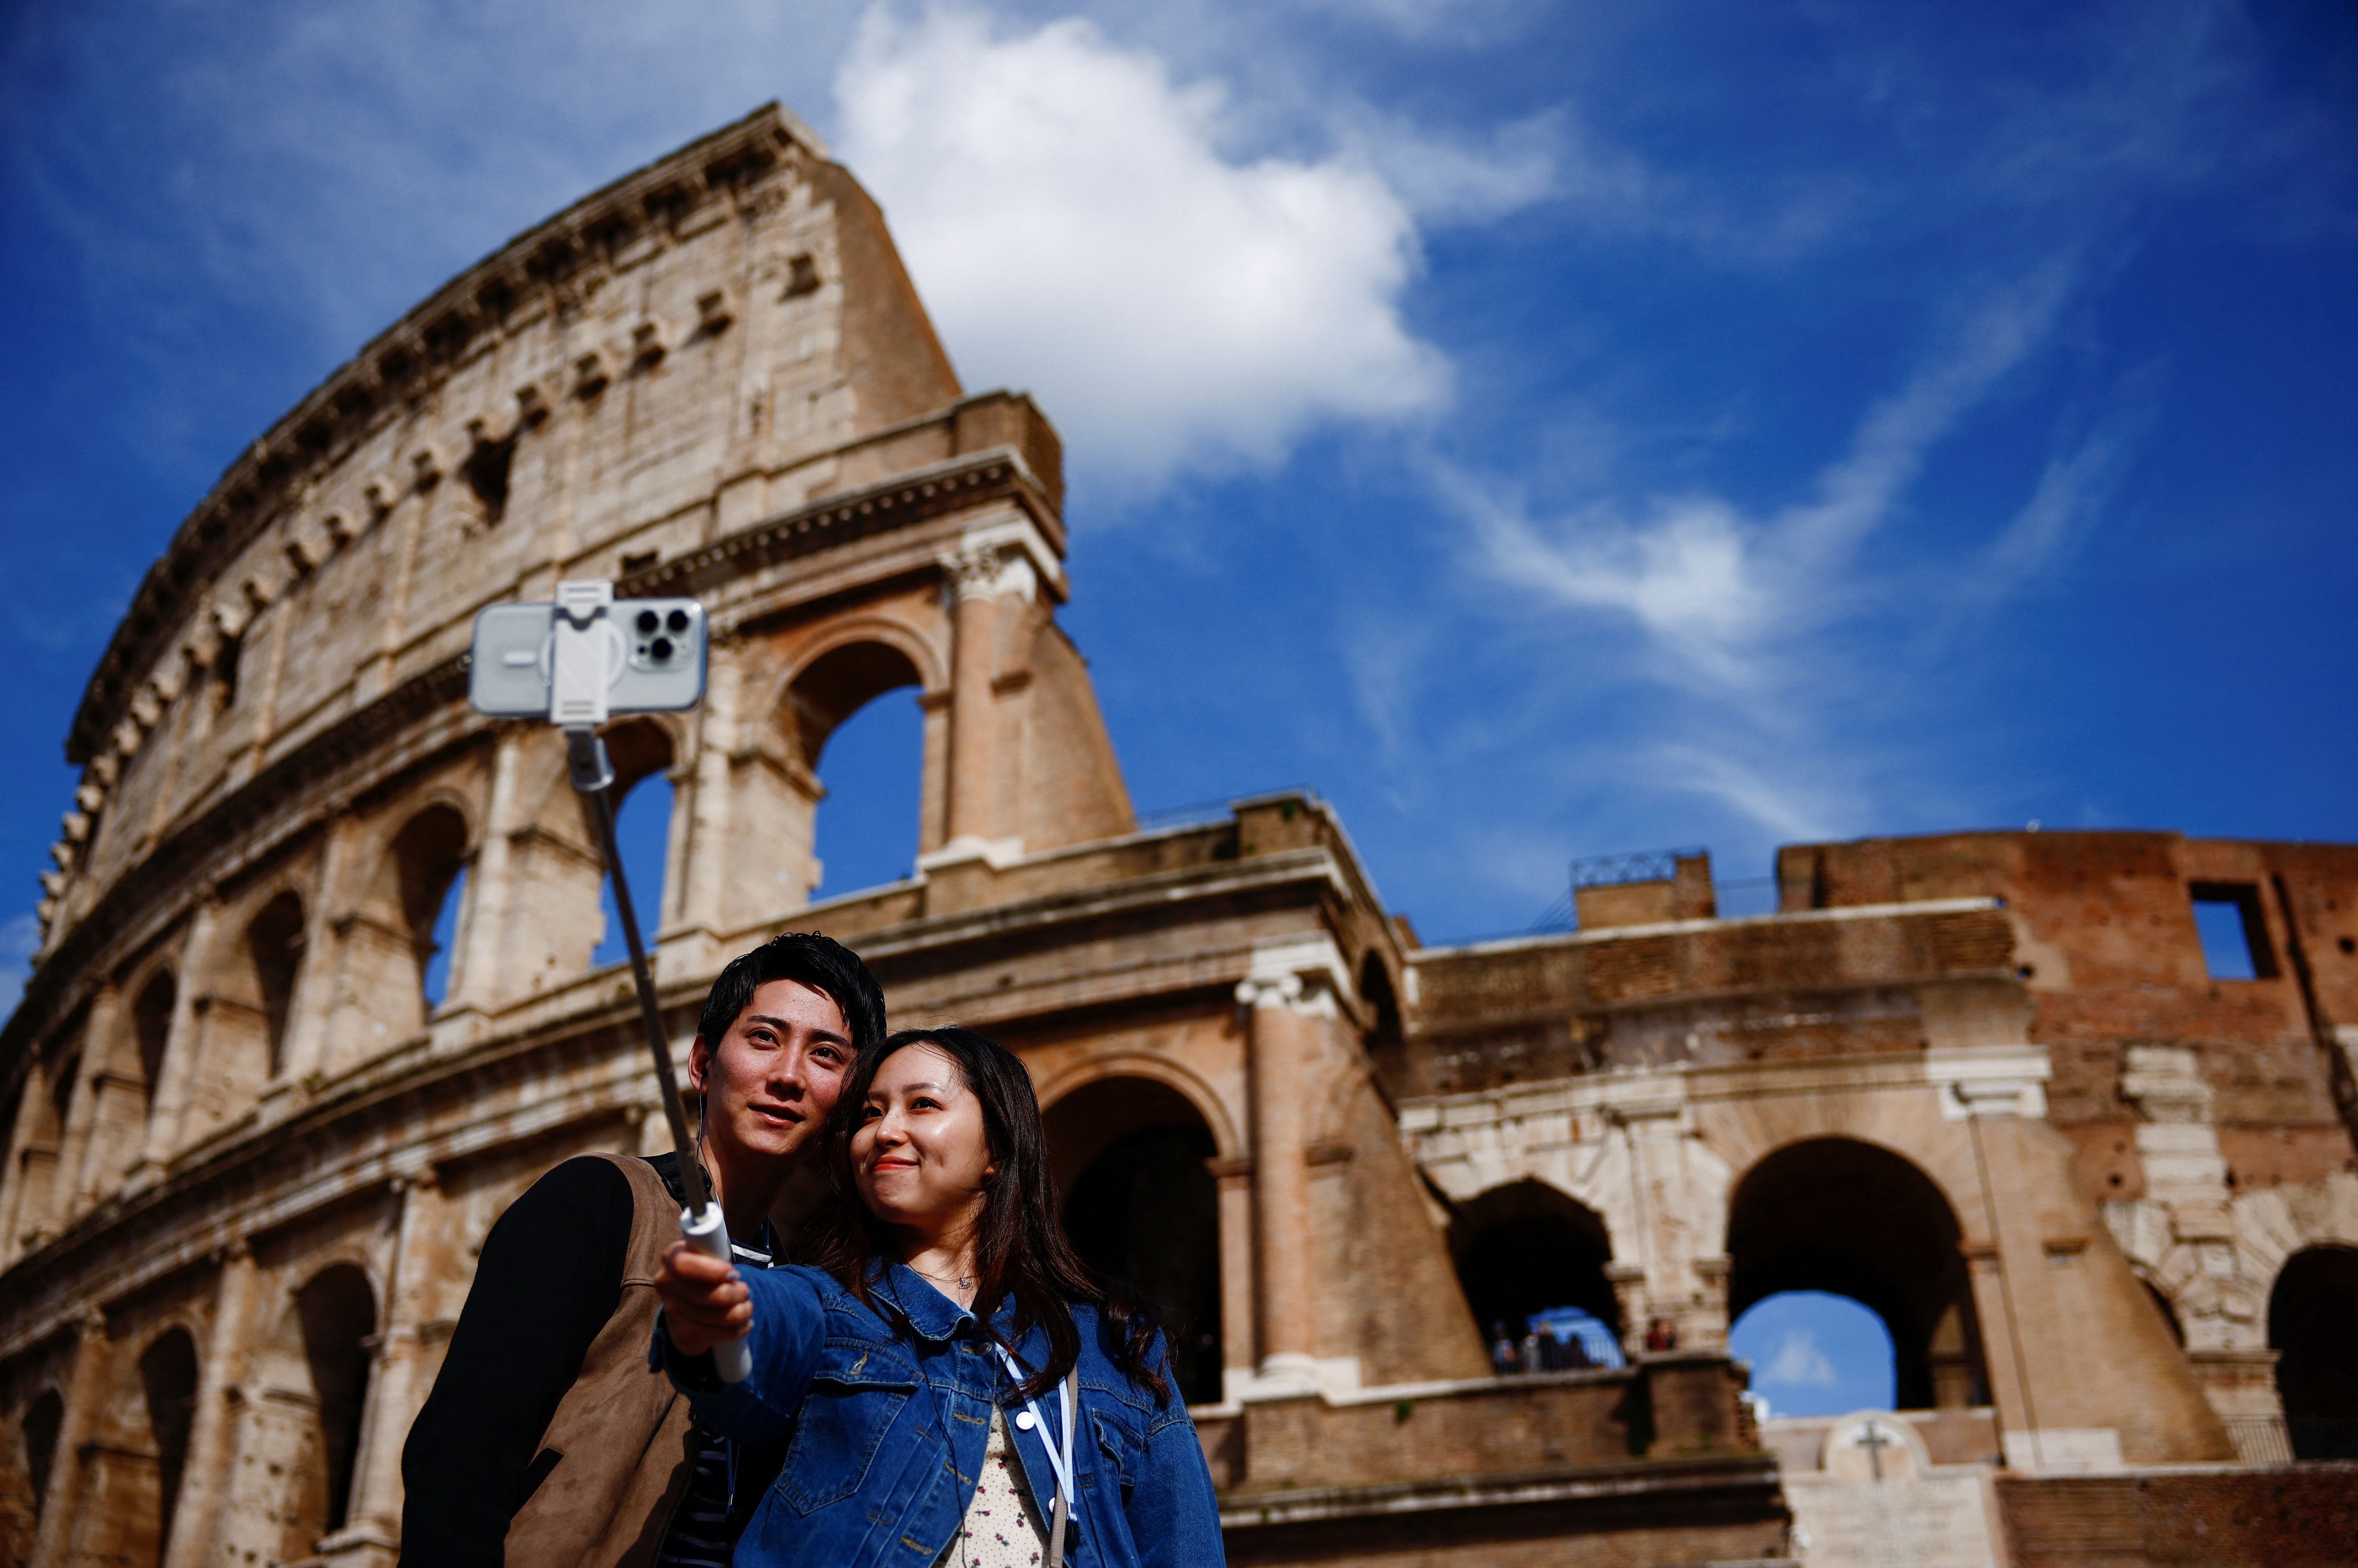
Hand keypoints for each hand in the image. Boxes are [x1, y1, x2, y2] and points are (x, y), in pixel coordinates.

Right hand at [654, 1242, 750, 1357]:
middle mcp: (666, 1286)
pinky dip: (740, 1328)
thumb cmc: (704, 1270)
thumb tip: (731, 1273)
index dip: (713, 1271)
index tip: (733, 1273)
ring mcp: (673, 1313)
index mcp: (671, 1258)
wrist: (685, 1302)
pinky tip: (744, 1323)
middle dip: (738, 1293)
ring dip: (743, 1311)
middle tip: (745, 1290)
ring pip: (722, 1317)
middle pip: (710, 1295)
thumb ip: (713, 1249)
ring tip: (746, 1305)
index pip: (684, 1266)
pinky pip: (722, 1334)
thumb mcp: (705, 1252)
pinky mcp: (683, 1335)